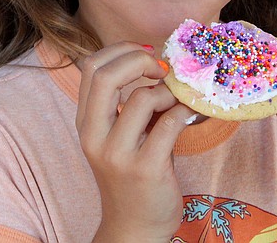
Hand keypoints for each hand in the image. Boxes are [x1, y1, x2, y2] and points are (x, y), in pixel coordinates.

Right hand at [77, 42, 195, 241]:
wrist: (134, 228)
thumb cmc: (132, 175)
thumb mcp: (120, 136)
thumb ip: (127, 103)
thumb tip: (159, 63)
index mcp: (85, 123)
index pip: (90, 67)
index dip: (121, 51)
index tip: (147, 56)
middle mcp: (94, 137)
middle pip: (105, 76)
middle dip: (138, 60)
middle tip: (163, 69)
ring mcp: (118, 154)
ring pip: (142, 98)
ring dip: (169, 92)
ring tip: (177, 102)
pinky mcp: (145, 169)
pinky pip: (169, 123)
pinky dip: (185, 111)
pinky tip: (191, 114)